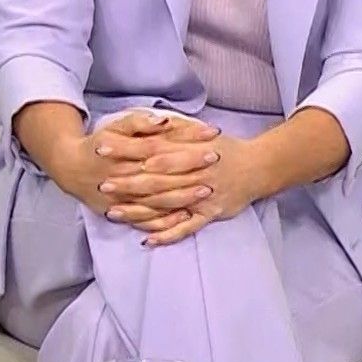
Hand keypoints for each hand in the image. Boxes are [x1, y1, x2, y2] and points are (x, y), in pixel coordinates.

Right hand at [53, 111, 218, 216]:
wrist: (71, 169)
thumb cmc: (100, 144)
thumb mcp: (115, 127)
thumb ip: (139, 123)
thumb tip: (164, 120)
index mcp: (120, 151)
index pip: (158, 145)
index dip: (184, 139)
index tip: (210, 134)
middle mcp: (121, 176)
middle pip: (159, 174)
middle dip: (190, 167)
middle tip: (215, 159)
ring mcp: (121, 198)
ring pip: (155, 199)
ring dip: (182, 195)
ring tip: (207, 189)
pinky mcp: (120, 213)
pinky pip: (145, 220)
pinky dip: (165, 220)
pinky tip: (185, 214)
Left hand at [102, 130, 271, 245]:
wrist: (258, 167)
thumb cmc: (225, 148)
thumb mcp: (200, 133)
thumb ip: (174, 129)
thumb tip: (149, 121)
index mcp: (189, 150)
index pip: (151, 148)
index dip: (126, 149)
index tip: (103, 149)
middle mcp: (194, 173)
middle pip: (155, 179)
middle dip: (127, 183)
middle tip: (103, 185)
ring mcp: (201, 196)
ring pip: (166, 205)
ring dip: (139, 211)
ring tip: (113, 213)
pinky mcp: (209, 214)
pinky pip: (186, 227)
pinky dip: (167, 234)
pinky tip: (148, 239)